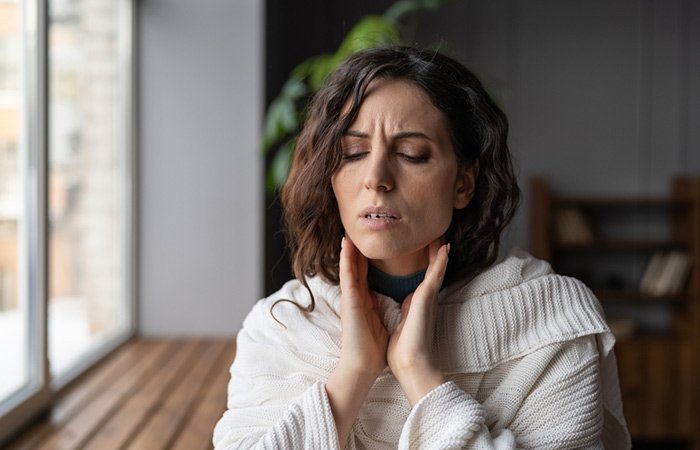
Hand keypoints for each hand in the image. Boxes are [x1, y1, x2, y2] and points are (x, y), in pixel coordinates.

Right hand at [335, 236, 388, 378]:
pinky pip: (347, 277)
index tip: (372, 242)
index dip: (368, 258)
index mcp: (364, 301)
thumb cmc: (374, 348)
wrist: (364, 365)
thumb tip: (393, 298)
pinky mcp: (349, 302)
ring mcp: (350, 298)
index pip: (366, 274)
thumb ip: (382, 307)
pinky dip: (346, 261)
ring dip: (348, 250)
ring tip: (348, 233)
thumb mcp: (381, 320)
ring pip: (349, 268)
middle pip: (357, 267)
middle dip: (356, 250)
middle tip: (356, 232)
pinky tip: (346, 248)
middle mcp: (356, 297)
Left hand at [387, 240, 448, 405]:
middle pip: (431, 271)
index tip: (424, 250)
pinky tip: (444, 247)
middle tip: (437, 236)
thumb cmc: (403, 352)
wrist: (411, 365)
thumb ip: (404, 314)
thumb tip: (404, 307)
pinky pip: (434, 275)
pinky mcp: (426, 299)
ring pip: (435, 270)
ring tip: (441, 235)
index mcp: (416, 305)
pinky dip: (440, 261)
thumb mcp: (400, 325)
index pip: (421, 280)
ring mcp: (427, 299)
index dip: (424, 265)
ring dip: (438, 253)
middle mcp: (424, 300)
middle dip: (433, 255)